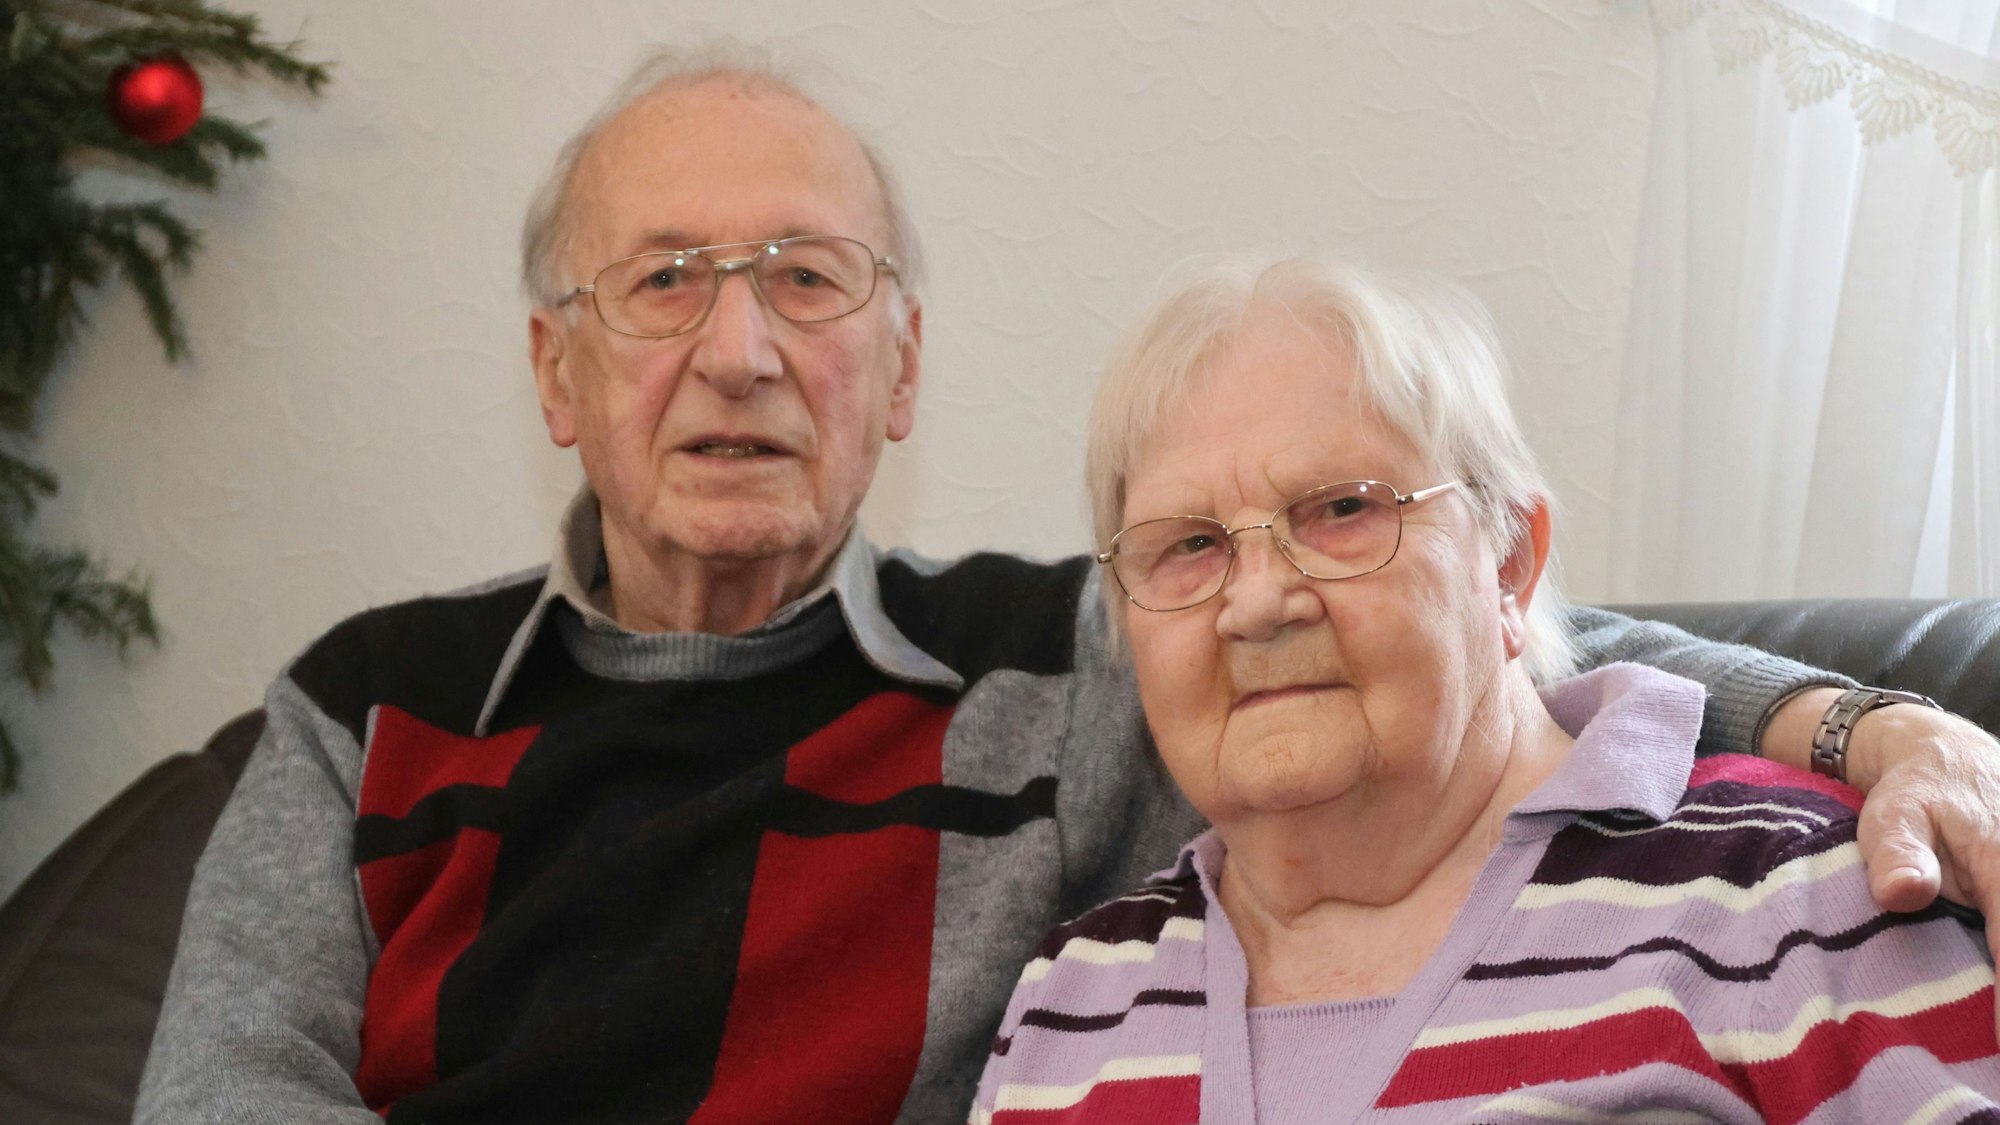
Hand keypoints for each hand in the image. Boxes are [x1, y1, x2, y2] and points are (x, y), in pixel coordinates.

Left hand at [1765, 688, 1999, 1031]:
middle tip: (1988, 1044)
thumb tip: (1903, 893)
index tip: (1997, 1037)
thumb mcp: (1894, 815)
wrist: (1950, 759)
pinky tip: (1985, 1002)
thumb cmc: (1917, 795)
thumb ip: (1899, 855)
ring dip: (1998, 970)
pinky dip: (1998, 957)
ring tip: (1985, 1036)